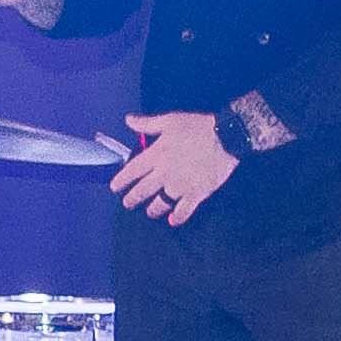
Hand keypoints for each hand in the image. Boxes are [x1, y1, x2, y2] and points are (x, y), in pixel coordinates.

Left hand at [109, 109, 236, 222]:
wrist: (225, 137)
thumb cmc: (198, 127)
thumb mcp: (170, 121)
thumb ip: (147, 124)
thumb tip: (129, 120)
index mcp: (156, 155)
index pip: (132, 171)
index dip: (121, 181)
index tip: (114, 188)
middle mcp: (164, 173)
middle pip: (142, 191)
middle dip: (132, 199)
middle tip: (128, 203)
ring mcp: (180, 186)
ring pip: (160, 204)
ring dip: (153, 210)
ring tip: (150, 212)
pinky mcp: (196, 194)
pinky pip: (184, 211)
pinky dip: (178, 217)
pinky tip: (173, 220)